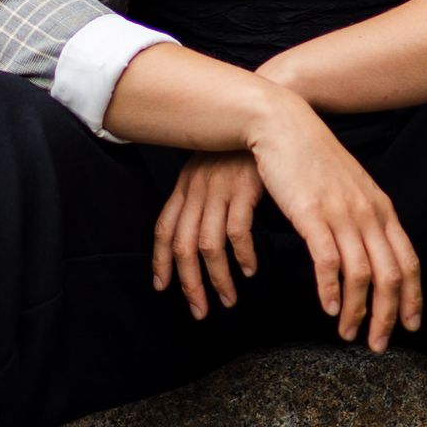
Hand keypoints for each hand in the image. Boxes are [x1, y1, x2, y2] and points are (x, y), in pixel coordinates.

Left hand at [151, 151, 262, 319]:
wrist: (266, 115)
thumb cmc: (242, 149)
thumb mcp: (213, 172)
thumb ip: (203, 200)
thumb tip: (199, 235)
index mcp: (185, 187)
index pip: (164, 230)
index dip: (161, 262)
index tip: (163, 288)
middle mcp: (197, 190)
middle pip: (183, 246)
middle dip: (188, 284)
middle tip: (200, 310)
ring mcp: (219, 190)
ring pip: (207, 245)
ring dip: (218, 278)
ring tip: (229, 299)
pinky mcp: (243, 189)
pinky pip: (237, 232)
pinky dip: (242, 256)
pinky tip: (250, 268)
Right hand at [244, 93, 423, 351]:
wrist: (283, 124)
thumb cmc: (311, 158)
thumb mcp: (347, 187)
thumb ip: (361, 215)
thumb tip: (367, 246)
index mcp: (380, 208)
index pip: (408, 261)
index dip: (412, 298)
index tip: (409, 326)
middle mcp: (368, 213)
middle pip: (391, 275)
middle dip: (388, 316)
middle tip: (378, 345)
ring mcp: (342, 213)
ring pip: (363, 274)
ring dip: (358, 311)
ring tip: (349, 335)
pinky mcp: (312, 214)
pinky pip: (329, 260)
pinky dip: (331, 289)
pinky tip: (329, 308)